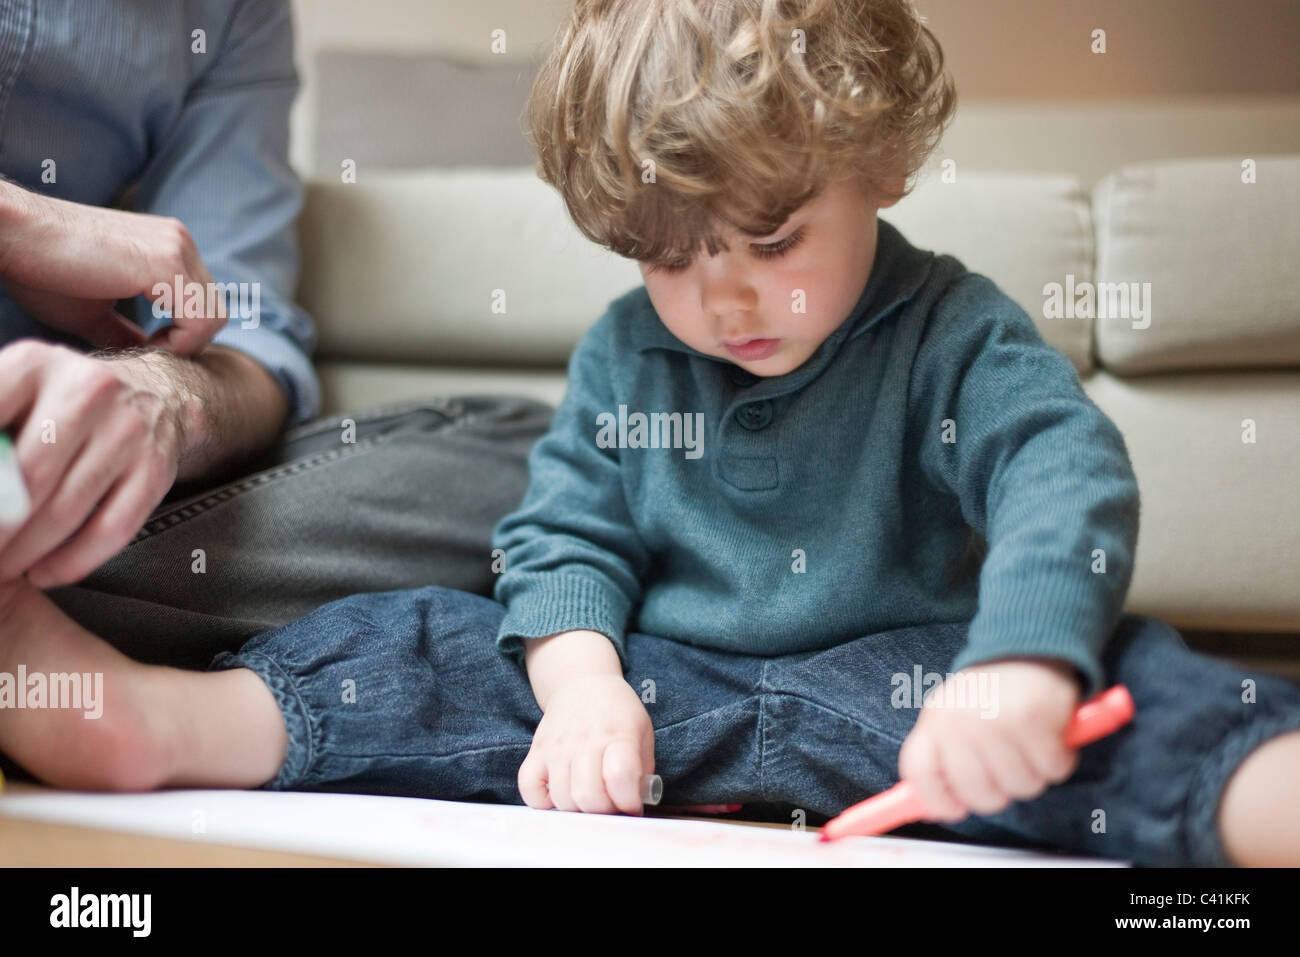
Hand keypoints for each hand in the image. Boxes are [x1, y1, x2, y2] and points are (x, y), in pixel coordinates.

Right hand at [0, 185, 224, 354]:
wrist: (10, 234)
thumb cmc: (42, 271)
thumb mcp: (93, 313)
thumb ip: (126, 335)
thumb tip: (149, 361)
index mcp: (168, 246)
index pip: (202, 303)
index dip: (182, 339)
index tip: (146, 352)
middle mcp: (179, 241)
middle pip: (214, 310)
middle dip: (187, 343)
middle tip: (148, 355)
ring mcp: (176, 248)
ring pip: (214, 317)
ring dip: (184, 346)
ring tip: (145, 351)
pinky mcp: (166, 262)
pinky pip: (201, 319)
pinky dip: (181, 343)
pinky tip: (147, 346)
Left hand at [0, 340, 182, 585]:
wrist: (158, 394)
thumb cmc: (61, 401)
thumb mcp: (14, 389)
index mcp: (34, 364)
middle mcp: (88, 391)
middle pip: (26, 477)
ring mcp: (128, 433)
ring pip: (66, 510)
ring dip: (22, 553)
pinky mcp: (156, 470)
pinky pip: (112, 529)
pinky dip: (72, 562)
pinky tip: (43, 572)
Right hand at [517, 673, 654, 814]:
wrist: (582, 683)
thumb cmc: (617, 713)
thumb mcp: (642, 733)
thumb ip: (642, 770)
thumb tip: (634, 807)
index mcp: (617, 736)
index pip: (620, 777)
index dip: (628, 800)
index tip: (632, 804)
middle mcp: (584, 741)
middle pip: (589, 796)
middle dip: (604, 811)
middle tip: (610, 803)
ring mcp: (557, 748)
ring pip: (562, 798)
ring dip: (578, 809)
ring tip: (588, 798)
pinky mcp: (536, 752)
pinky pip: (528, 788)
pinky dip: (542, 801)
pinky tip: (558, 794)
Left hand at [896, 658, 1081, 822]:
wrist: (1027, 647)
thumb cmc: (991, 695)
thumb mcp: (953, 717)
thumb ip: (942, 758)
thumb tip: (932, 809)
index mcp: (934, 720)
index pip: (919, 773)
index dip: (937, 801)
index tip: (957, 808)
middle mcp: (959, 721)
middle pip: (978, 794)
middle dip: (1000, 792)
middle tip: (1009, 770)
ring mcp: (994, 720)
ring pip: (1021, 787)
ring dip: (1034, 774)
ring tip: (1031, 748)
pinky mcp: (1033, 717)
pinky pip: (1052, 769)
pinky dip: (1059, 760)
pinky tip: (1052, 738)